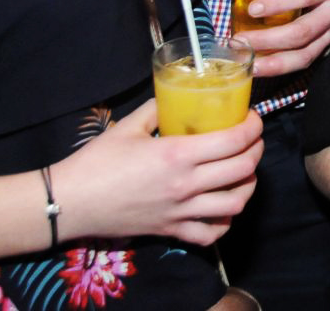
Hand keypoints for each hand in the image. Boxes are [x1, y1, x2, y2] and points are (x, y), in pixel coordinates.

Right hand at [53, 99, 262, 246]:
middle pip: (243, 169)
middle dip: (257, 150)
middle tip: (253, 140)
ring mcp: (180, 211)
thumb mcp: (129, 125)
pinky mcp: (171, 231)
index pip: (234, 140)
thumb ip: (158, 108)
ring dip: (248, 185)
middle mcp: (186, 185)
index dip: (253, 127)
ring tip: (245, 171)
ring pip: (235, 203)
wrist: (71, 202)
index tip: (253, 118)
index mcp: (177, 154)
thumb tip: (177, 97)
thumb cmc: (97, 161)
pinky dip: (225, 220)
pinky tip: (223, 206)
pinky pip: (211, 233)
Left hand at [232, 0, 329, 76]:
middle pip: (301, 32)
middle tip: (240, 40)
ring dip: (273, 62)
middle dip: (267, 39)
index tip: (252, 9)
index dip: (278, 3)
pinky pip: (305, 61)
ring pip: (304, 55)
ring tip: (248, 63)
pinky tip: (262, 68)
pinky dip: (282, 67)